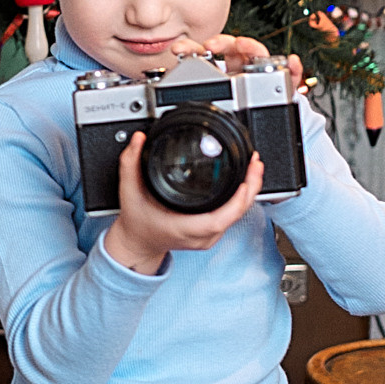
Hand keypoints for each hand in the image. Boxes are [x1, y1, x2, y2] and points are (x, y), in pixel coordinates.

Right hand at [102, 125, 261, 273]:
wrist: (138, 244)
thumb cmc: (136, 222)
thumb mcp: (129, 191)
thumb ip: (131, 163)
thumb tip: (138, 140)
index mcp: (183, 227)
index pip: (219, 219)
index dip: (237, 201)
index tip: (245, 180)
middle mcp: (200, 236)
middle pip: (236, 215)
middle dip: (250, 188)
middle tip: (255, 164)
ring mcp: (208, 238)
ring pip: (237, 216)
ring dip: (248, 193)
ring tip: (254, 168)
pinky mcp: (211, 235)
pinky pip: (233, 217)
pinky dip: (241, 200)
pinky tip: (244, 183)